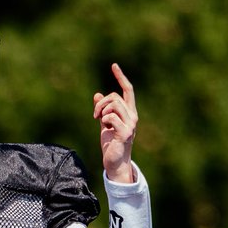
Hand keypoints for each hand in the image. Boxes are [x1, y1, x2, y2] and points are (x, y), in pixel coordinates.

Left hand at [93, 63, 137, 182]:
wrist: (114, 162)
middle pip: (115, 96)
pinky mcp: (125, 132)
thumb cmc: (111, 143)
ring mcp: (131, 124)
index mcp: (129, 112)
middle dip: (101, 103)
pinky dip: (104, 120)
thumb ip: (102, 110)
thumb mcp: (104, 123)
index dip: (121, 77)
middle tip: (95, 115)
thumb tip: (97, 94)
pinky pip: (111, 117)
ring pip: (114, 104)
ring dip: (102, 111)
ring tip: (99, 121)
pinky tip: (105, 129)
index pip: (128, 90)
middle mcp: (133, 116)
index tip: (114, 65)